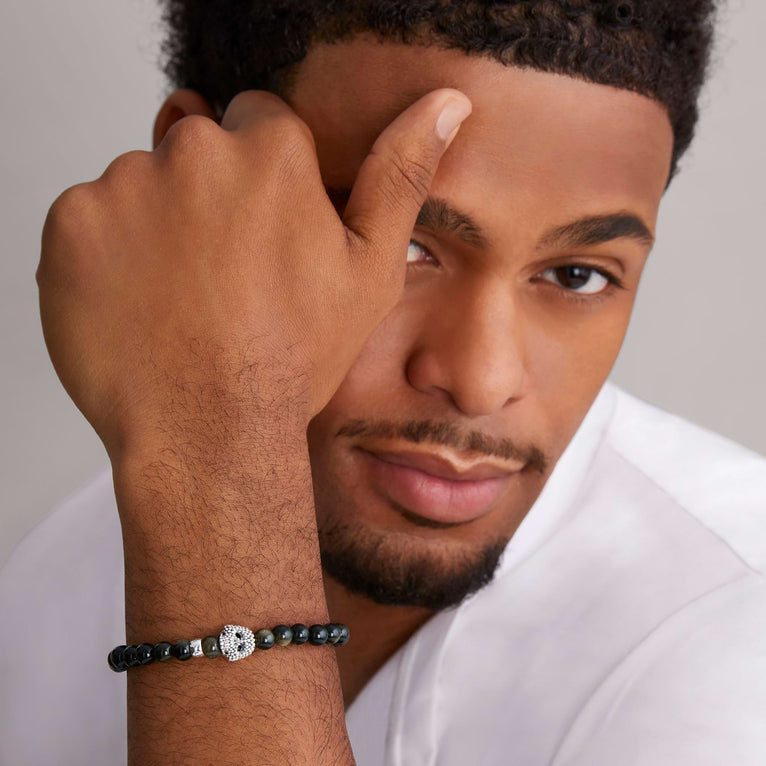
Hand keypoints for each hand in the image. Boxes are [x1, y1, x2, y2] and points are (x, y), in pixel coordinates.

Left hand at [36, 88, 470, 458]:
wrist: (210, 431)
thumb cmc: (295, 357)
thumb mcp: (370, 271)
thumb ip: (402, 176)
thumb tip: (448, 103)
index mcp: (272, 153)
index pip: (258, 122)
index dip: (264, 181)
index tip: (265, 235)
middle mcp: (194, 152)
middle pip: (196, 146)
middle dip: (209, 192)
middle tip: (225, 272)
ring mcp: (125, 186)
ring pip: (142, 184)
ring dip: (157, 225)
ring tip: (183, 297)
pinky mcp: (71, 224)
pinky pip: (90, 220)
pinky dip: (107, 254)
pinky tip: (140, 303)